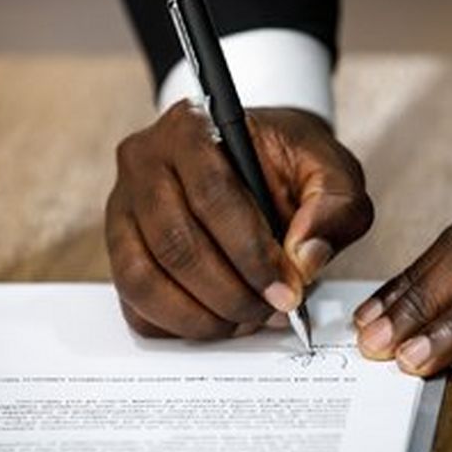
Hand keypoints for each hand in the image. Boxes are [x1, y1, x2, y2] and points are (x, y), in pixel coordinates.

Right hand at [107, 101, 371, 338]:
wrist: (252, 160)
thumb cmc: (285, 164)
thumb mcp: (329, 170)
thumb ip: (334, 206)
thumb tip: (304, 261)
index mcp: (191, 127)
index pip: (213, 196)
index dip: (251, 254)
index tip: (287, 291)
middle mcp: (143, 162)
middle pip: (174, 244)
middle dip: (229, 293)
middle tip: (270, 311)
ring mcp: (121, 207)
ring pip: (143, 279)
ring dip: (199, 316)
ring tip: (244, 321)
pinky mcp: (117, 247)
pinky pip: (133, 301)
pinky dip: (174, 325)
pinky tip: (216, 322)